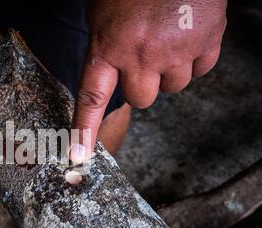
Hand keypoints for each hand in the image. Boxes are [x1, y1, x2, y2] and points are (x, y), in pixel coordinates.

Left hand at [70, 0, 226, 159]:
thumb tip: (106, 73)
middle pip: (141, 98)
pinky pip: (199, 71)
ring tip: (166, 41)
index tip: (79, 155)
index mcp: (109, 45)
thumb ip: (103, 46)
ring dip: (168, 72)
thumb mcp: (103, 12)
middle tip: (141, 60)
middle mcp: (141, 54)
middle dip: (141, 84)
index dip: (84, 129)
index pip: (91, 97)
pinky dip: (193, 59)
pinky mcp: (207, 42)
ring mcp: (176, 50)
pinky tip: (187, 36)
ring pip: (173, 87)